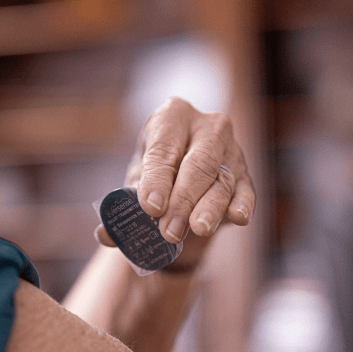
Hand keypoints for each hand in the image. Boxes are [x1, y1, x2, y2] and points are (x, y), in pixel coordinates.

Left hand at [96, 98, 255, 267]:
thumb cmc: (155, 175)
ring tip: (197, 229)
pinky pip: (246, 190)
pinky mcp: (246, 175)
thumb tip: (105, 234)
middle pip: (198, 163)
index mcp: (171, 117)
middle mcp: (207, 126)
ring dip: (209, 208)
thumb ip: (120, 207)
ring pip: (222, 181)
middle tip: (170, 230)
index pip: (164, 149)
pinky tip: (239, 217)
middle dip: (183, 199)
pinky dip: (243, 204)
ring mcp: (231, 150)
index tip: (151, 207)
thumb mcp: (135, 183)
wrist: (182, 178)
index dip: (157, 179)